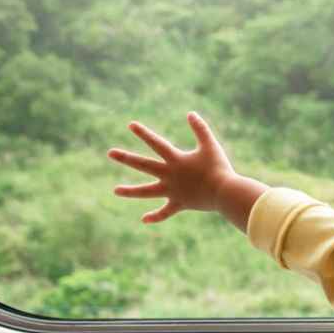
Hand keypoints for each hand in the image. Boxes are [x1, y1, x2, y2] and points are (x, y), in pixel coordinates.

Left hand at [109, 112, 235, 222]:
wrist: (224, 192)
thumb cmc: (218, 167)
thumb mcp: (210, 145)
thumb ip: (200, 129)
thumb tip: (190, 114)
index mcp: (176, 160)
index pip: (156, 143)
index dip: (143, 133)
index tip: (130, 125)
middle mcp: (169, 175)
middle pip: (143, 165)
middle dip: (125, 158)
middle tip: (110, 152)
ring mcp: (172, 191)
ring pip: (146, 191)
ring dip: (130, 191)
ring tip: (115, 190)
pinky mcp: (179, 204)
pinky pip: (165, 212)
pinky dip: (155, 216)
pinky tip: (144, 219)